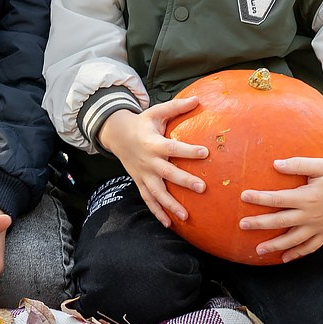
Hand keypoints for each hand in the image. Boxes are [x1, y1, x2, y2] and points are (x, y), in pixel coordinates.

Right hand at [97, 97, 207, 227]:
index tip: (205, 152)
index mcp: (153, 143)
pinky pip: (148, 200)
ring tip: (186, 215)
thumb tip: (198, 99)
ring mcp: (143, 174)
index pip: (172, 148)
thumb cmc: (142, 123)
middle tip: (202, 188)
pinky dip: (157, 213)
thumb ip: (176, 108)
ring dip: (170, 204)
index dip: (188, 151)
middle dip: (183, 181)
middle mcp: (148, 161)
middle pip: (167, 173)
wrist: (117, 135)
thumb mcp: (156, 112)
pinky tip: (170, 224)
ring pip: (157, 192)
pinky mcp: (140, 182)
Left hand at [237, 157, 322, 261]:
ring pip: (294, 240)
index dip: (260, 198)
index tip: (243, 196)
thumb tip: (275, 164)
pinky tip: (284, 258)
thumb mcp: (321, 165)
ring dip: (275, 246)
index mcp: (308, 197)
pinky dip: (297, 254)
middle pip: (281, 222)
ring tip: (258, 251)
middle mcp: (311, 215)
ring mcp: (319, 227)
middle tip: (242, 225)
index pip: (278, 199)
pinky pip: (310, 247)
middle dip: (260, 224)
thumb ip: (297, 164)